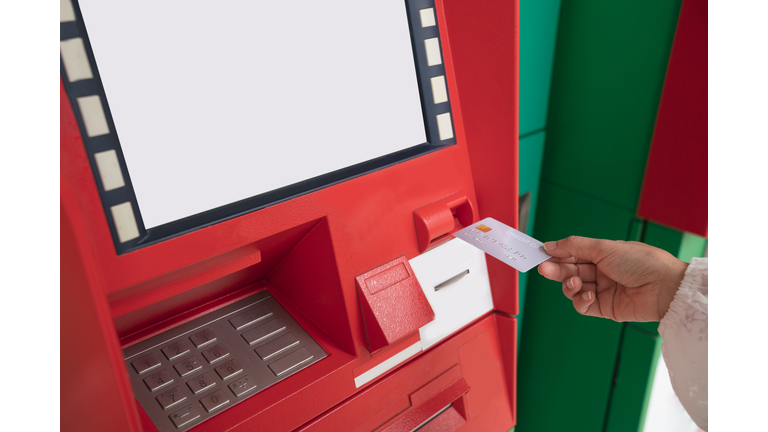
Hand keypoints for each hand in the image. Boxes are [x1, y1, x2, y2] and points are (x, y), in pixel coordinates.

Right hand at [537, 236, 688, 321]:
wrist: (665, 288)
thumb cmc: (642, 262)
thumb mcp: (605, 247)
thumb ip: (575, 246)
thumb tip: (551, 244)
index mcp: (602, 254)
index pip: (572, 254)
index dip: (557, 254)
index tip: (541, 254)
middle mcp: (601, 272)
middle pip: (569, 271)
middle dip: (556, 270)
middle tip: (544, 269)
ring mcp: (602, 290)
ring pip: (573, 289)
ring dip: (569, 285)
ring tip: (576, 283)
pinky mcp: (605, 308)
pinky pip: (582, 306)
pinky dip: (581, 301)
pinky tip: (588, 295)